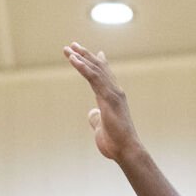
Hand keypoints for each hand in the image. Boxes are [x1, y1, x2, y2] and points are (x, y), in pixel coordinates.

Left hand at [63, 42, 141, 163]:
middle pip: (99, 68)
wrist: (126, 150)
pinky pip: (93, 77)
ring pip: (95, 69)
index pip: (103, 76)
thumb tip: (92, 112)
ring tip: (69, 49)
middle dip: (85, 56)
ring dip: (81, 58)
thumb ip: (96, 118)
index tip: (86, 53)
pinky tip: (73, 59)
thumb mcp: (101, 128)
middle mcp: (115, 92)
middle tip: (73, 45)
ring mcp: (113, 93)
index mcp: (113, 98)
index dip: (95, 63)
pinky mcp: (109, 97)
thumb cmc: (115, 143)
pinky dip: (83, 67)